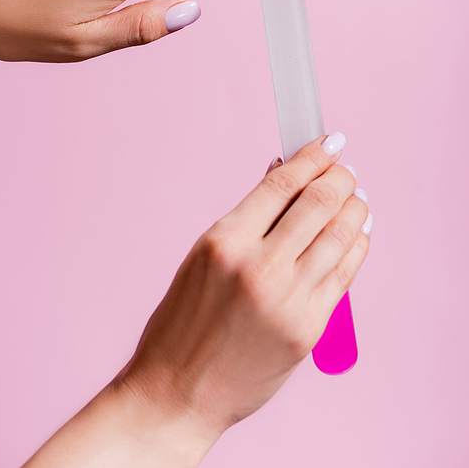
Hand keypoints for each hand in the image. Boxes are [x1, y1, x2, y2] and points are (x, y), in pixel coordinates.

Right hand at [23, 134, 370, 466]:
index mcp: (225, 242)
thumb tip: (283, 176)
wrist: (179, 393)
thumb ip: (247, 218)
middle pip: (320, 202)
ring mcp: (289, 300)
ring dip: (355, 207)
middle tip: (345, 168)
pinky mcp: (309, 330)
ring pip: (341, 234)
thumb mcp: (202, 257)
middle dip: (341, 176)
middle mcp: (260, 267)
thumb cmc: (182, 323)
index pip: (283, 182)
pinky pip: (345, 274)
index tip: (328, 142)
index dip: (312, 156)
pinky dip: (357, 245)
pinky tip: (357, 233)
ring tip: (355, 197)